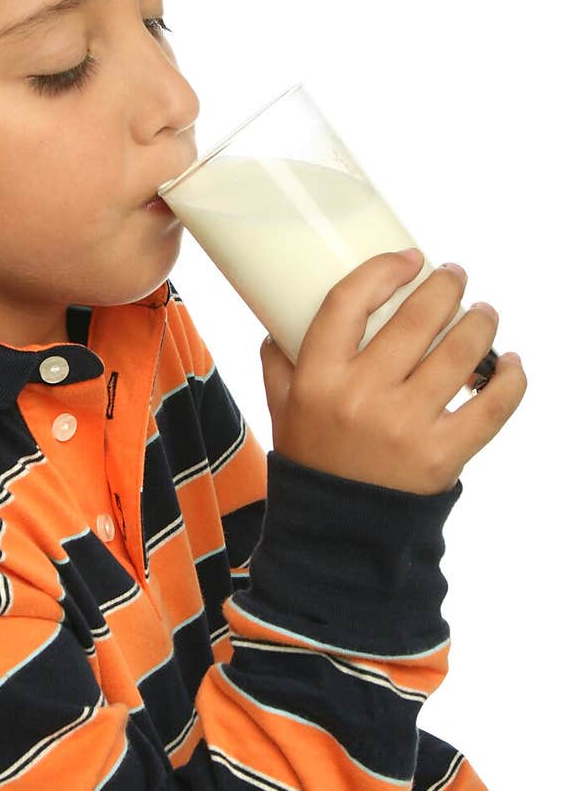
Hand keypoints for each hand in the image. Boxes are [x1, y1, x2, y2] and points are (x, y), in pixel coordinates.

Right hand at [260, 249, 526, 494]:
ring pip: (460, 354)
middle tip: (455, 276)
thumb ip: (279, 362)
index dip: (383, 270)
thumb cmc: (312, 459)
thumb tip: (279, 318)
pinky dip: (511, 379)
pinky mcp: (442, 455)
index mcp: (317, 378)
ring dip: (482, 323)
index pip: (348, 302)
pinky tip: (511, 363)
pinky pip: (491, 406)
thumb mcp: (281, 408)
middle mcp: (361, 397)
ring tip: (485, 313)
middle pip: (416, 320)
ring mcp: (405, 426)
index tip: (410, 257)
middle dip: (446, 286)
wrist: (338, 533)